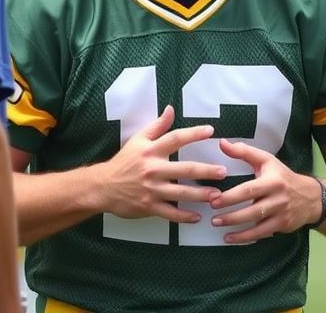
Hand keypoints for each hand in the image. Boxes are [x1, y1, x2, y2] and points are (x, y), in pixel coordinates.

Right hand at [96, 105, 225, 222]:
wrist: (102, 186)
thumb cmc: (124, 161)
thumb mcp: (138, 139)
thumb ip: (157, 125)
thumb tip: (171, 109)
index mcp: (151, 150)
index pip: (175, 139)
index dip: (193, 134)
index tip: (211, 131)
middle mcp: (153, 169)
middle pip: (184, 168)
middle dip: (205, 171)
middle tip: (223, 171)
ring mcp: (151, 189)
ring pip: (180, 193)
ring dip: (200, 195)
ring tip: (217, 195)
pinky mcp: (149, 206)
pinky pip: (170, 213)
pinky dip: (184, 216)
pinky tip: (197, 217)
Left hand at [207, 139, 321, 243]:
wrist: (310, 196)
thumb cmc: (282, 176)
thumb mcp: (266, 160)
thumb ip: (244, 152)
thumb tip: (222, 143)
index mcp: (272, 181)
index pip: (249, 190)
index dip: (231, 197)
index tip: (214, 201)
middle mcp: (278, 199)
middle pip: (252, 210)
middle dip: (232, 216)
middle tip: (213, 219)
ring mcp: (281, 214)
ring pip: (257, 225)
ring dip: (237, 230)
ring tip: (219, 229)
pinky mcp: (282, 226)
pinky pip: (262, 234)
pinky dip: (246, 238)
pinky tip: (232, 239)